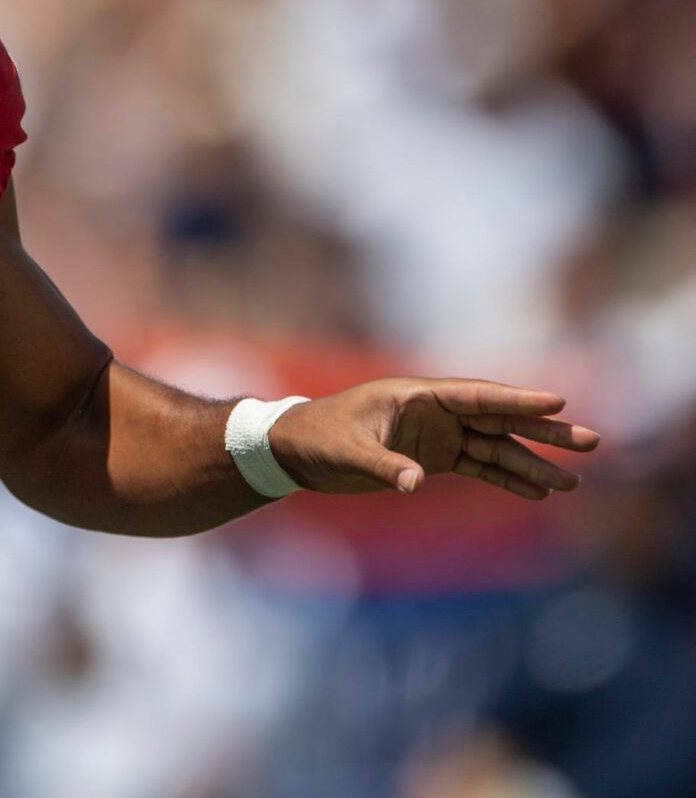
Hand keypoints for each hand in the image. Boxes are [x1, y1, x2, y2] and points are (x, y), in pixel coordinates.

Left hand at [268, 377, 600, 499]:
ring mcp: (436, 434)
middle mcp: (433, 411)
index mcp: (415, 395)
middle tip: (590, 440)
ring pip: (495, 445)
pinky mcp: (433, 456)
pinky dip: (506, 478)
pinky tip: (537, 492)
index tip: (557, 402)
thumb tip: (414, 482)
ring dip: (532, 462)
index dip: (516, 400)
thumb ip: (382, 466)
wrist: (296, 449)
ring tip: (572, 482)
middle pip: (498, 419)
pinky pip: (479, 466)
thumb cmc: (317, 438)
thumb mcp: (346, 452)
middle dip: (543, 430)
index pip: (476, 395)